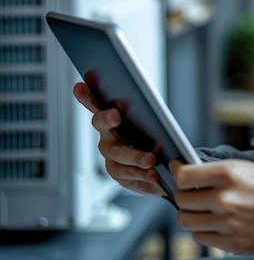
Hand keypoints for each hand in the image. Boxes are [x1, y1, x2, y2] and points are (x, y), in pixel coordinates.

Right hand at [73, 82, 164, 196]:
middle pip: (100, 123)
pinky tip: (154, 173)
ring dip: (134, 155)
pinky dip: (142, 173)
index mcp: (115, 115)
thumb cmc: (159, 136)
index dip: (87, 95)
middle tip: (115, 115)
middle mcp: (108, 133)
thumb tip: (150, 102)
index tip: (81, 86)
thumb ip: (149, 111)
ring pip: (117, 152)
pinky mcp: (119, 173)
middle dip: (106, 118)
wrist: (165, 166)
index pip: (97, 102)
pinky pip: (127, 173)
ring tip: (151, 158)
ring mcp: (111, 154)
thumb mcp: (157, 121)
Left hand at [171, 159, 253, 255]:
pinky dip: (203, 230)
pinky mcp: (230, 243)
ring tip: (202, 209)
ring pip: (187, 221)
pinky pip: (201, 238)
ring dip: (191, 214)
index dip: (178, 174)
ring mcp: (227, 223)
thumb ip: (216, 171)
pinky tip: (214, 222)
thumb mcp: (245, 168)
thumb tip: (188, 172)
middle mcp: (225, 198)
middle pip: (182, 200)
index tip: (178, 172)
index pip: (184, 176)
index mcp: (229, 174)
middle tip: (189, 192)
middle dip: (182, 195)